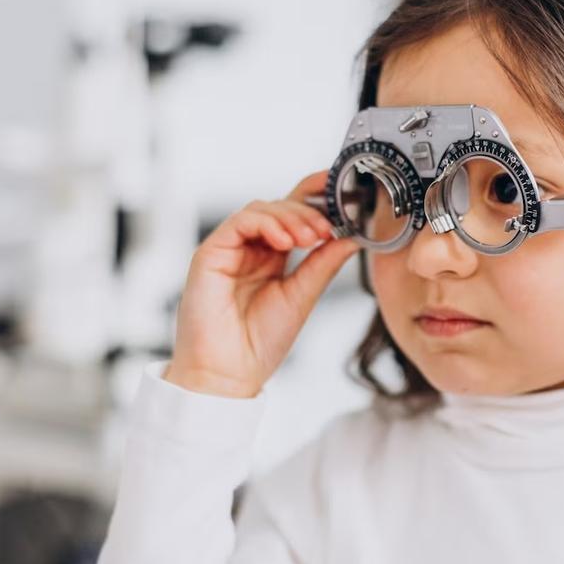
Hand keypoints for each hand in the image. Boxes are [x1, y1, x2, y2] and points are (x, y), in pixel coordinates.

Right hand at [164, 170, 359, 396]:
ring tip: (311, 237)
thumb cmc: (259, 343)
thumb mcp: (302, 296)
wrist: (228, 373)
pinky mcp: (211, 252)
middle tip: (327, 228)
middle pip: (280, 206)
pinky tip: (286, 241)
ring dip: (291, 217)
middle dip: (309, 211)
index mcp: (272, 258)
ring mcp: (230, 249)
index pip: (295, 216)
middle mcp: (251, 249)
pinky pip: (240, 221)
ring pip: (262, 208)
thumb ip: (323, 264)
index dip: (318, 197)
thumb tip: (352, 237)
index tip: (346, 190)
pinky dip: (267, 224)